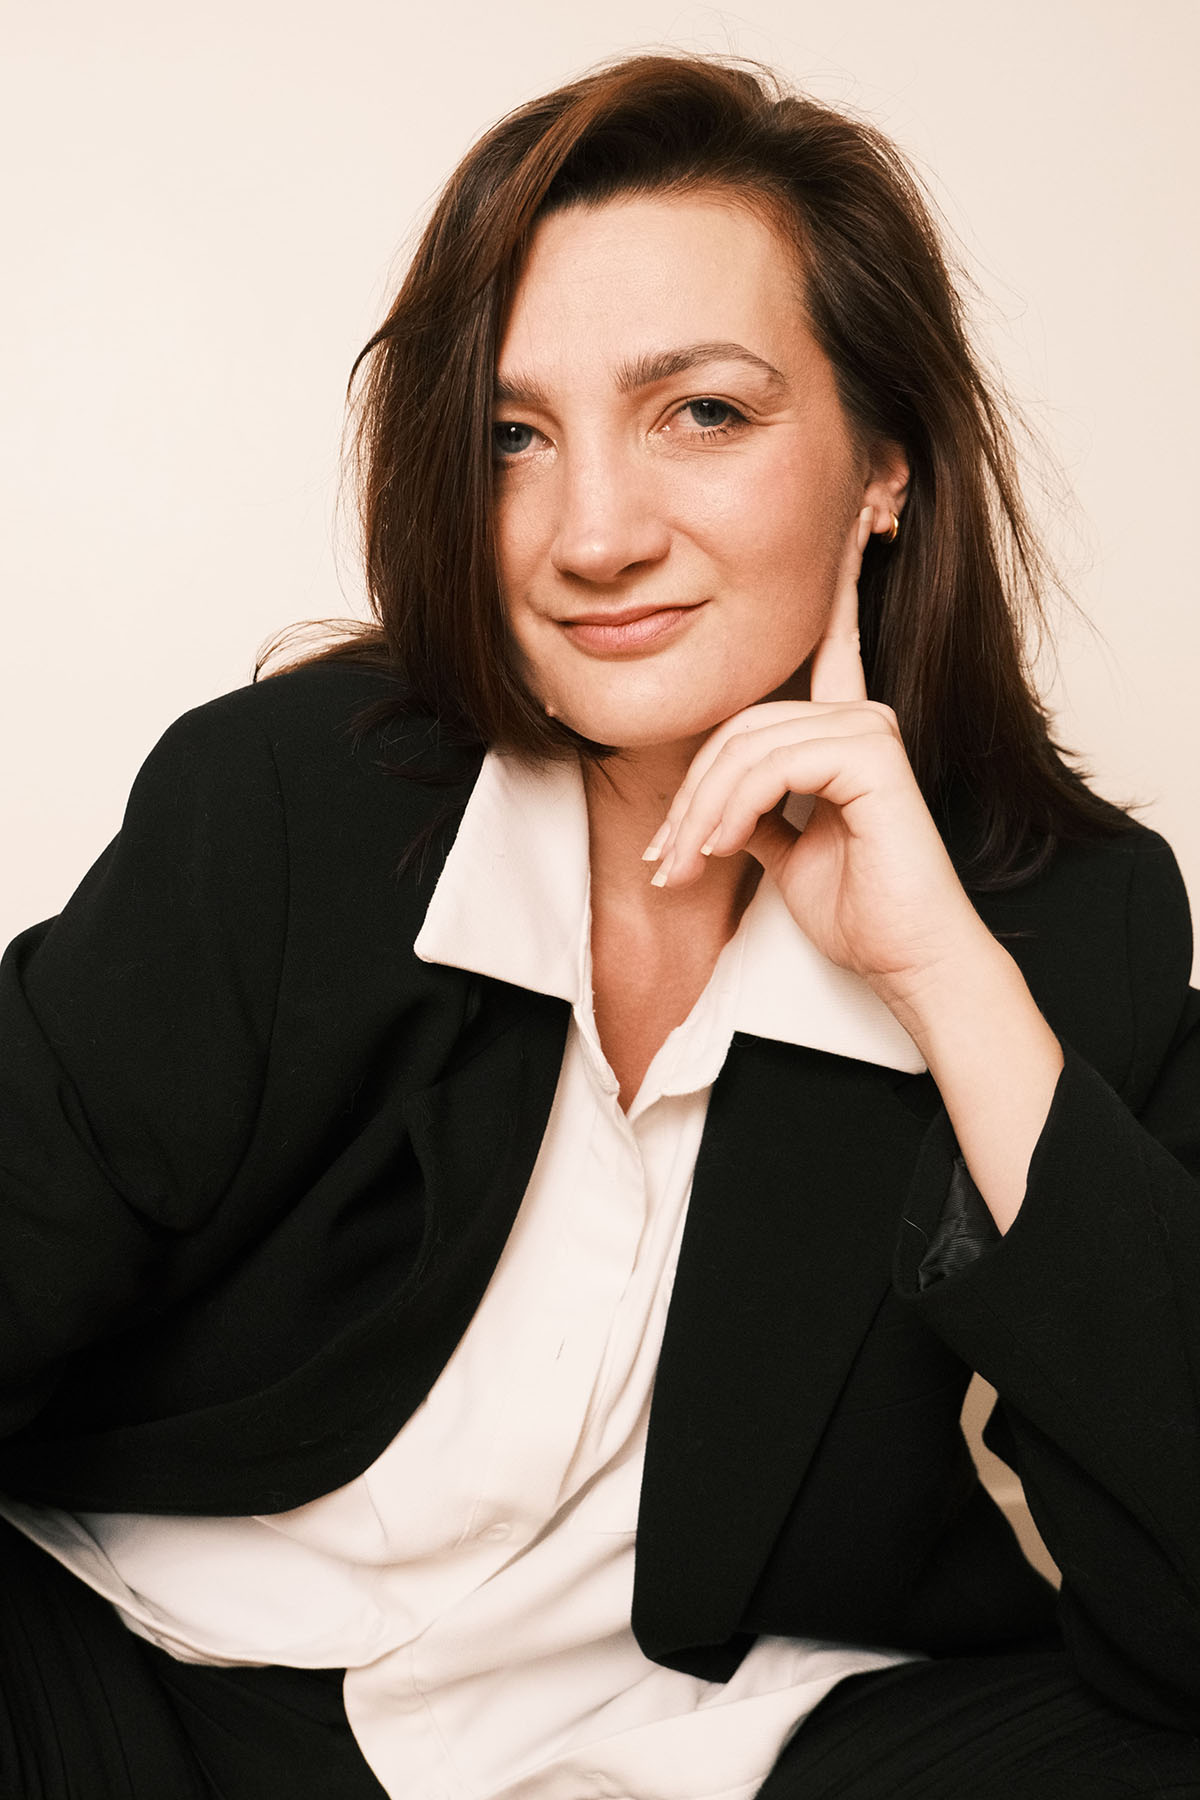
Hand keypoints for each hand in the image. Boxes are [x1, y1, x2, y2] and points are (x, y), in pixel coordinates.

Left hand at [645, 508, 994, 1017]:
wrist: (906, 958)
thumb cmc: (858, 910)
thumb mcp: (788, 851)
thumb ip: (755, 812)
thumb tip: (712, 810)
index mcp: (845, 728)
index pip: (828, 642)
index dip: (832, 582)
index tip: (855, 514)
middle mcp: (861, 715)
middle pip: (740, 722)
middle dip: (691, 795)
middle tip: (665, 862)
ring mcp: (869, 729)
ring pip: (746, 746)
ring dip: (701, 814)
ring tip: (684, 870)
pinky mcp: (871, 755)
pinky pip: (772, 764)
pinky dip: (734, 810)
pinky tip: (726, 849)